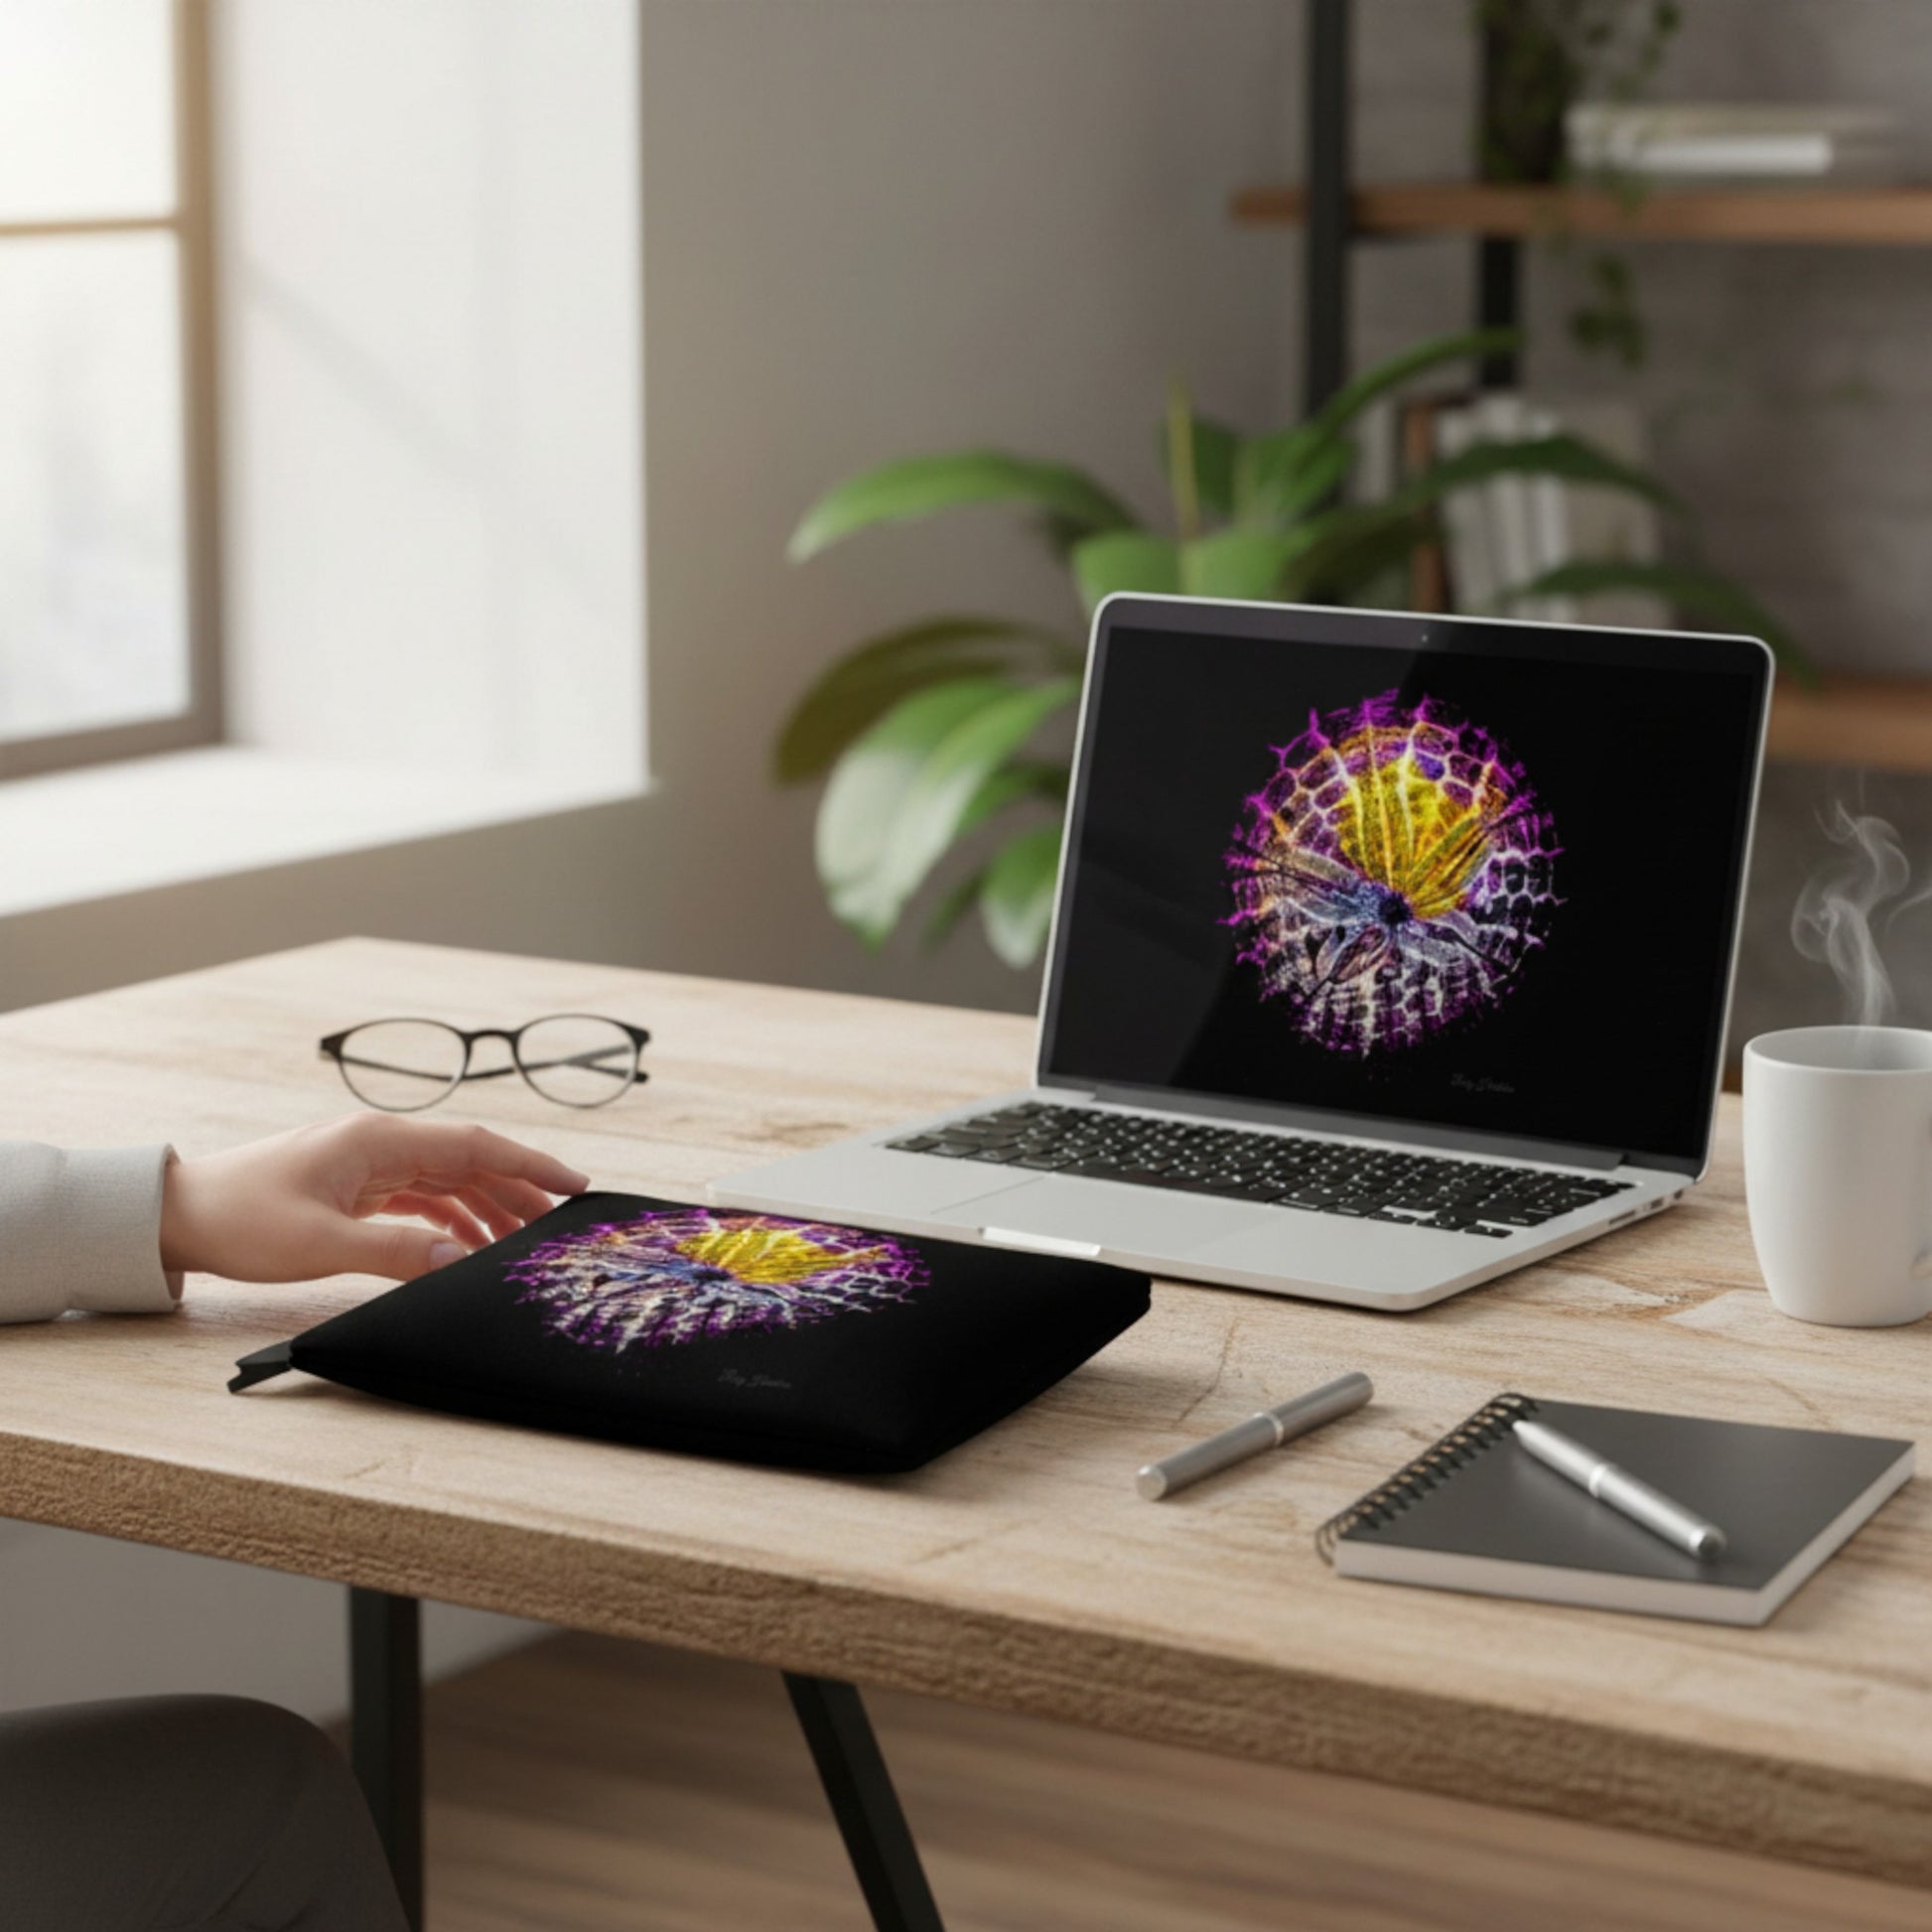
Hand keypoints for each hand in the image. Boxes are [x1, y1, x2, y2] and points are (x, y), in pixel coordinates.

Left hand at [158, 1115, 590, 1283]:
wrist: (178, 1216)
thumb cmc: (240, 1220)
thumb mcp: (320, 1243)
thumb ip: (395, 1252)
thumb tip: (460, 1262)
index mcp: (378, 1140)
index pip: (475, 1145)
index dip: (530, 1163)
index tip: (575, 1183)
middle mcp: (380, 1143)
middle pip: (470, 1161)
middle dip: (518, 1191)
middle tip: (557, 1227)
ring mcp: (368, 1164)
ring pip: (448, 1181)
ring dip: (487, 1209)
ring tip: (519, 1244)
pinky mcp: (355, 1188)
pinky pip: (421, 1199)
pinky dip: (451, 1221)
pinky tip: (467, 1246)